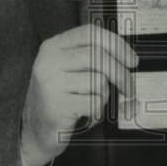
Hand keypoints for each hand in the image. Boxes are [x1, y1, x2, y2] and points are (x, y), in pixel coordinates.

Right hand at [21, 23, 137, 165]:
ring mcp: (50, 82)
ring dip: (104, 97)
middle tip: (129, 88)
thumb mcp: (69, 71)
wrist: (34, 132)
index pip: (91, 33)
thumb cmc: (58, 99)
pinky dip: (98, 113)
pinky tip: (86, 116)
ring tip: (93, 105)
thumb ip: (92, 58)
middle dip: (122, 74)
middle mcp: (49, 60)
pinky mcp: (56, 105)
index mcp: (53, 46)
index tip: (132, 60)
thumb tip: (128, 58)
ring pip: (99, 80)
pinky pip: (94, 103)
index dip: (117, 44)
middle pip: (99, 56)